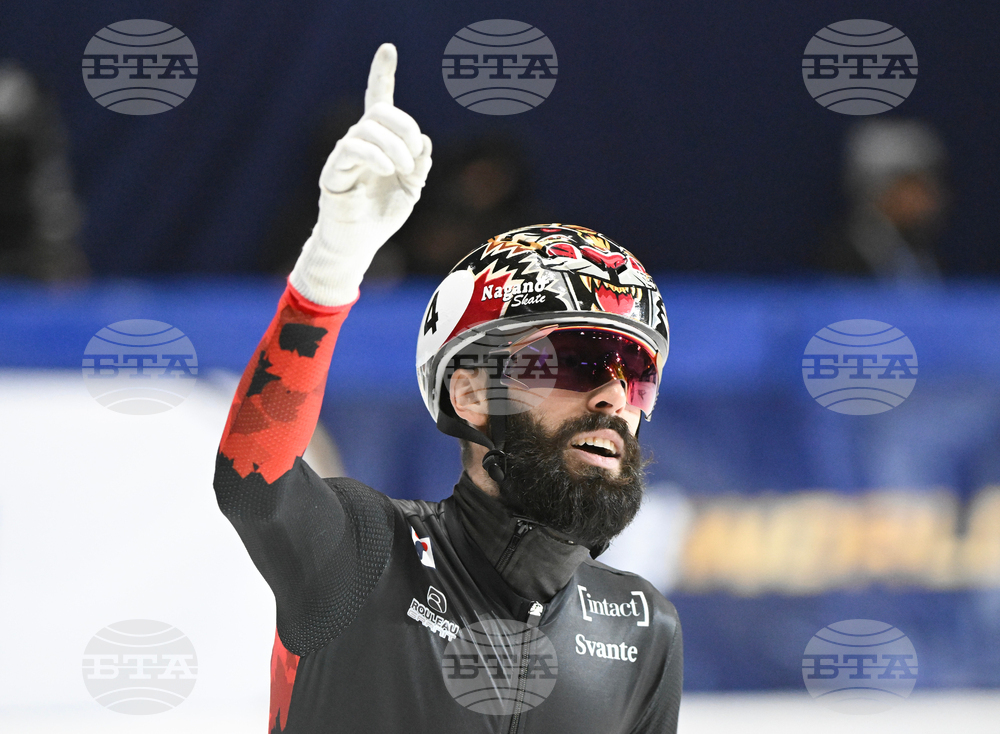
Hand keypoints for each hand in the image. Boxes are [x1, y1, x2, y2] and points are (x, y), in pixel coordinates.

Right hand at [290, 43, 432, 305]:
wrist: (359, 245)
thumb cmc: (382, 216)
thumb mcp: (411, 190)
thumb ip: (419, 166)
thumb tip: (423, 139)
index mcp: (380, 143)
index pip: (379, 101)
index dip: (382, 74)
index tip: (388, 49)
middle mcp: (360, 143)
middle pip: (379, 113)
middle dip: (403, 125)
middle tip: (414, 152)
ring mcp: (345, 156)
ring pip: (368, 130)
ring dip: (393, 146)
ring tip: (402, 169)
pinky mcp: (334, 172)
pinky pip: (352, 149)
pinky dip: (374, 155)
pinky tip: (386, 168)